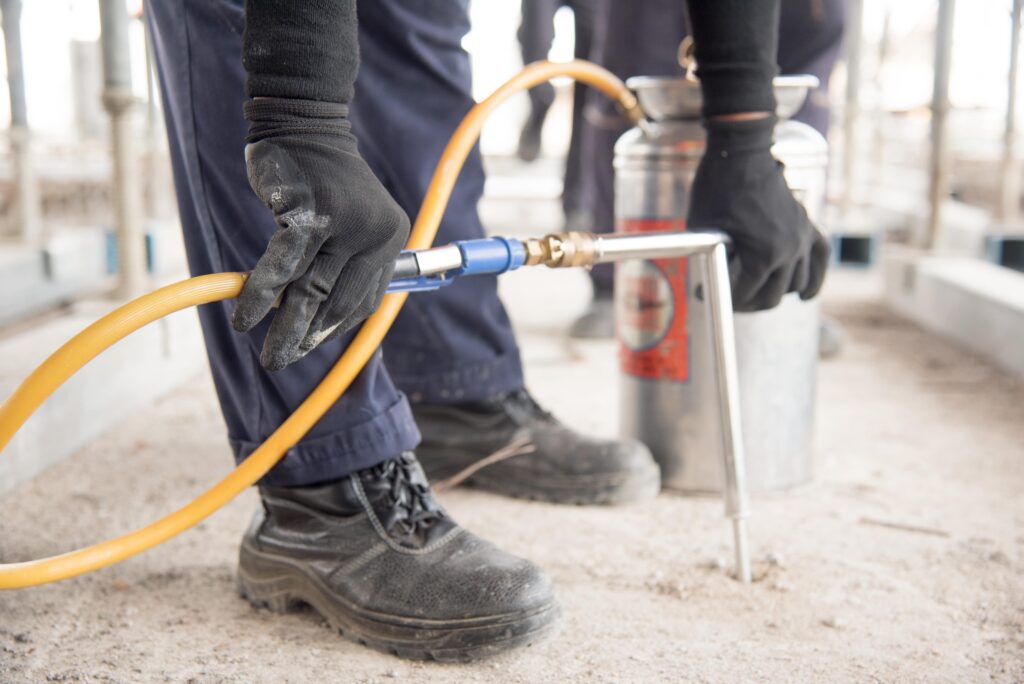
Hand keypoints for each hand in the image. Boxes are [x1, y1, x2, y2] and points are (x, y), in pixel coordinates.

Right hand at [231, 98, 409, 370]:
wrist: (303, 124)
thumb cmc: (322, 181)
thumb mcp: (353, 221)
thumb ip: (345, 264)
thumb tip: (322, 323)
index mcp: (391, 238)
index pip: (364, 300)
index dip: (334, 328)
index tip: (308, 344)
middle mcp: (374, 232)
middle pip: (337, 300)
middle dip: (308, 337)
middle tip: (281, 361)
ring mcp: (344, 223)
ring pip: (310, 290)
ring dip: (285, 327)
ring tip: (268, 356)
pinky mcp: (309, 214)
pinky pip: (281, 267)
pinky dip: (261, 296)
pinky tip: (244, 319)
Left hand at [688, 115, 829, 311]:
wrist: (741, 152)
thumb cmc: (717, 189)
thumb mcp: (704, 230)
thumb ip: (711, 260)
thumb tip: (709, 284)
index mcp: (763, 254)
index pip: (745, 295)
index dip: (722, 300)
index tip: (701, 295)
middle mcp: (789, 250)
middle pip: (773, 296)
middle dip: (748, 304)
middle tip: (728, 301)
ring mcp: (801, 237)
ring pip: (797, 284)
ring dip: (775, 294)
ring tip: (754, 296)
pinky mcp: (807, 224)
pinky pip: (820, 257)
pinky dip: (816, 278)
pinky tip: (805, 295)